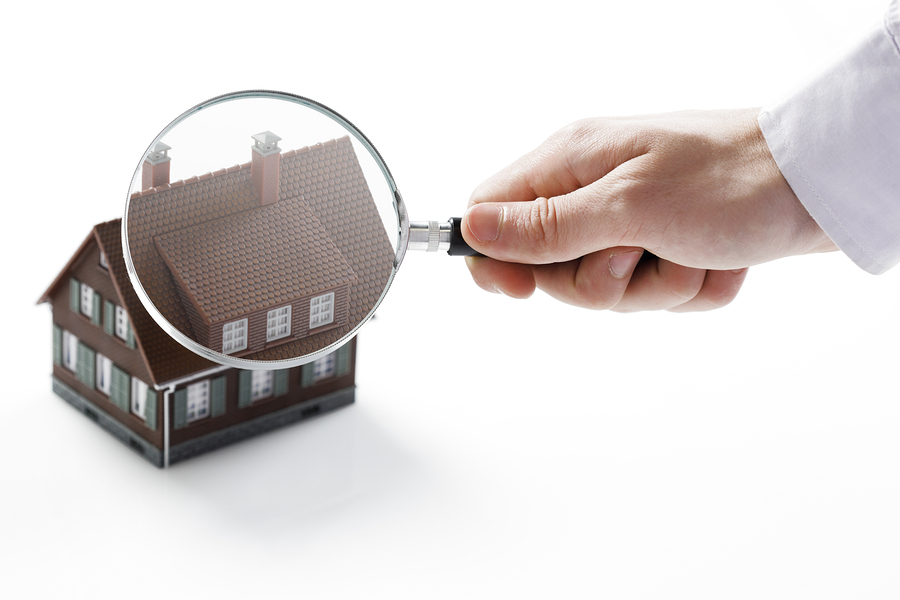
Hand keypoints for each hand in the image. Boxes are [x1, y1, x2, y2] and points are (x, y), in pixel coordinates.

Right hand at [461, 109, 836, 311]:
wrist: (816, 184)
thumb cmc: (729, 179)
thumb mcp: (627, 207)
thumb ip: (545, 227)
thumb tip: (471, 230)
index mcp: (571, 164)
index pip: (492, 214)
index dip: (495, 259)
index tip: (523, 290)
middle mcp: (594, 191)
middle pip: (552, 268)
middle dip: (602, 281)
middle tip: (641, 253)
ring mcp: (630, 220)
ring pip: (606, 288)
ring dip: (656, 286)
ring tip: (693, 251)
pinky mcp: (665, 244)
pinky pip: (653, 292)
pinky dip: (688, 287)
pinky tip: (715, 259)